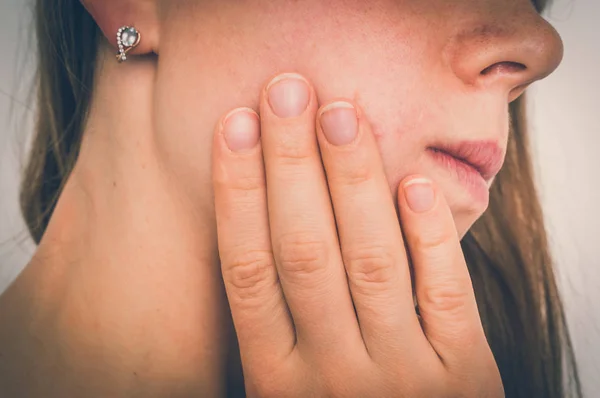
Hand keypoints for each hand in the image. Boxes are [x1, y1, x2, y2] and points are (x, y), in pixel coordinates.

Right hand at [212, 73, 502, 397]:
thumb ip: (272, 336)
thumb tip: (250, 237)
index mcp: (275, 383)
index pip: (248, 270)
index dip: (239, 192)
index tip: (237, 126)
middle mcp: (332, 378)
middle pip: (304, 251)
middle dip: (291, 164)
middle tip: (287, 92)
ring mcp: (401, 377)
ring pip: (371, 259)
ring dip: (353, 179)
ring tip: (340, 113)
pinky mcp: (465, 377)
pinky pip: (447, 294)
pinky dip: (431, 234)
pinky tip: (413, 178)